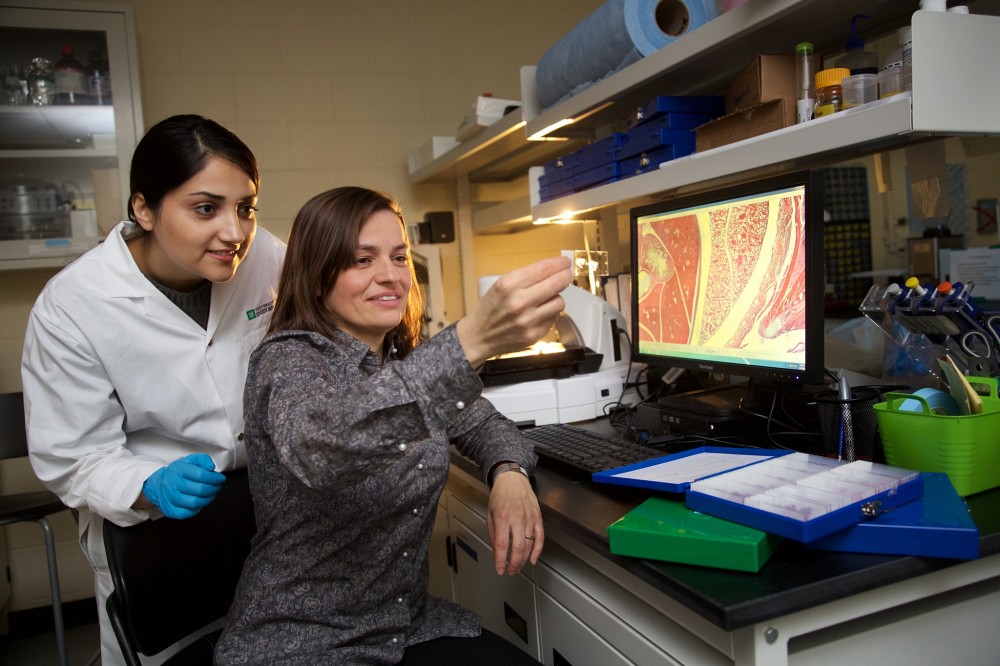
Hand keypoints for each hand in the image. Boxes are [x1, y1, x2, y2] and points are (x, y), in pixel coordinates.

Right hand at [142, 453, 225, 518]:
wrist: (158, 485)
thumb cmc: (179, 473)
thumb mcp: (190, 460)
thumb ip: (203, 459)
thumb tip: (211, 467)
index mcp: (178, 470)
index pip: (201, 475)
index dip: (214, 478)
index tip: (220, 478)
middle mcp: (172, 484)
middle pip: (200, 490)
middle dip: (214, 489)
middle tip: (217, 487)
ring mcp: (170, 499)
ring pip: (195, 503)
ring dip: (208, 499)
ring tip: (211, 494)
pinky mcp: (170, 510)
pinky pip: (188, 513)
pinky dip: (198, 509)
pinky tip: (200, 501)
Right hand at [456, 256, 572, 367]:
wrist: (479, 336)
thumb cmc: (490, 309)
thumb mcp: (501, 285)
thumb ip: (525, 277)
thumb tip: (553, 268)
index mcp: (509, 285)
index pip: (544, 268)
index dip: (559, 263)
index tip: (565, 262)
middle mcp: (519, 302)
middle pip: (557, 283)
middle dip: (565, 276)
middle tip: (565, 275)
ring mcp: (528, 320)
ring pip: (559, 302)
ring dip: (555, 298)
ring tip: (546, 298)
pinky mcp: (534, 335)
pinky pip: (553, 318)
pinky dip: (549, 314)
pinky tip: (538, 313)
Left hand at [486, 471, 543, 574]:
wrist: (513, 480)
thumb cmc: (500, 496)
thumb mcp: (490, 514)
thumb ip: (493, 535)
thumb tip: (496, 553)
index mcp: (503, 517)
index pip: (502, 545)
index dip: (501, 561)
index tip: (499, 570)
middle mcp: (517, 518)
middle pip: (518, 548)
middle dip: (514, 564)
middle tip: (510, 571)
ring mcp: (529, 518)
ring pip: (529, 545)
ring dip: (523, 560)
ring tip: (518, 567)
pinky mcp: (538, 517)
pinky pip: (540, 537)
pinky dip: (538, 551)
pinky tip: (533, 559)